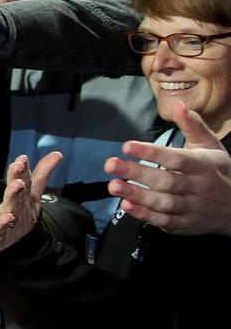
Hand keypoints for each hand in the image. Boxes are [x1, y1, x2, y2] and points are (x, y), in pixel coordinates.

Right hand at [0, 152, 63, 252]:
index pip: (23, 179)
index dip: (23, 169)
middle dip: (15, 177)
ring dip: (12, 194)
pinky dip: (3, 223)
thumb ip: (43, 174)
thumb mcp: (34, 194)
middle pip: (14, 189)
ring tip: (17, 185)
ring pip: (8, 205)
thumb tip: (58, 153)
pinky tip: (7, 217)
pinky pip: (0, 228)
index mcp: (20, 195)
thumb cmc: (20, 213)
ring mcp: (3, 217)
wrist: (10, 243)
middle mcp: (11, 204)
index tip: (23, 158)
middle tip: (18, 166)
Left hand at [105, 102, 230, 236]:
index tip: (126, 146)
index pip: (175, 158)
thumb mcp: (211, 147)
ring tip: (113, 185)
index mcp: (202, 165)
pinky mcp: (184, 224)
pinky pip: (164, 221)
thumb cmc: (218, 172)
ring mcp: (191, 207)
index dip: (151, 152)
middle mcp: (197, 187)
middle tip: (110, 164)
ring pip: (163, 202)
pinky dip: (145, 215)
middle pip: (165, 180)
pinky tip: (126, 206)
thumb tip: (179, 104)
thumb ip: (193, 126)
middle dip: (136, 172)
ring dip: (137, 195)